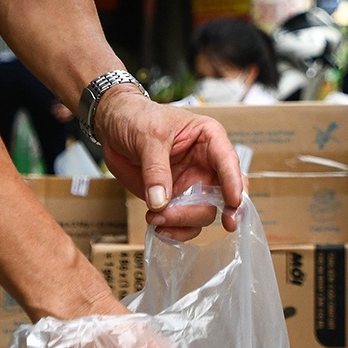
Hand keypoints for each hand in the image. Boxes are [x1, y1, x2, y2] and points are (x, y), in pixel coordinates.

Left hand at [96, 87, 243, 239]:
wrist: (113, 126)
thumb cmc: (136, 118)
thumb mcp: (147, 136)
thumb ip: (155, 169)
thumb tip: (160, 202)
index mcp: (209, 139)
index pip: (229, 162)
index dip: (234, 183)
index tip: (233, 203)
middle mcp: (207, 165)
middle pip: (220, 196)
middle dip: (199, 211)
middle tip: (172, 217)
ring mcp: (193, 184)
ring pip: (203, 213)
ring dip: (182, 223)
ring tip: (154, 220)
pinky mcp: (176, 199)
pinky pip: (185, 222)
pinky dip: (174, 230)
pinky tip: (157, 228)